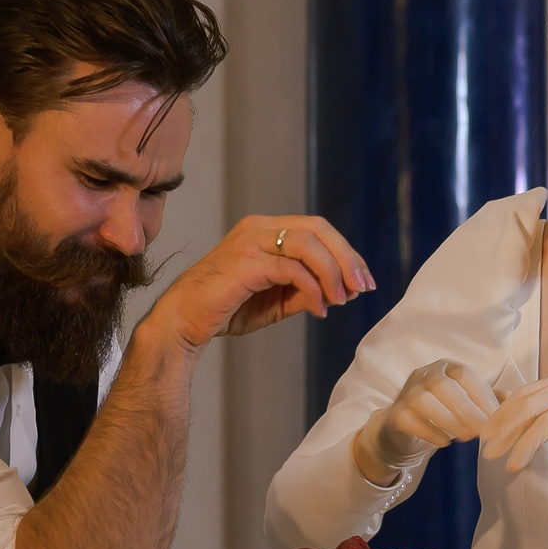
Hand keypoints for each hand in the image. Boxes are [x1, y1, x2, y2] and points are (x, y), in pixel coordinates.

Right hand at [143, 216, 374, 349]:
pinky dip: (312, 289)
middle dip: (347, 258)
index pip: (317, 229)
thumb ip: (305, 290)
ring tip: (342, 299)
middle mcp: (259, 227)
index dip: (345, 252)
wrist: (184, 321)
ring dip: (333, 272)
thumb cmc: (227, 309)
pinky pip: (291, 269)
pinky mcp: (245, 262)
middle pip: (317, 228)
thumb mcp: (277, 300)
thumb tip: (339, 292)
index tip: (363, 281)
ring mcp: (250, 241)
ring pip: (307, 243)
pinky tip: (318, 309)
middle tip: (362, 287)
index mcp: (266, 230)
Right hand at [352, 360, 498, 484]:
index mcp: (447, 367)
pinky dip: (429, 431)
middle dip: (467, 410)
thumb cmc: (444, 412)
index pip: (466, 375)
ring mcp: (406, 392)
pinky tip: (445, 442)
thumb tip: (514, 401)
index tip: (498, 418)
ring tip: (467, 437)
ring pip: (424, 401)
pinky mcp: (395, 413)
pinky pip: (409, 420)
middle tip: (484, 432)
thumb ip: (490, 400)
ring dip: (448, 420)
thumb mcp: (468, 403)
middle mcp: (425, 374)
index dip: (483, 396)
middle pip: (444, 386)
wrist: (404, 429)